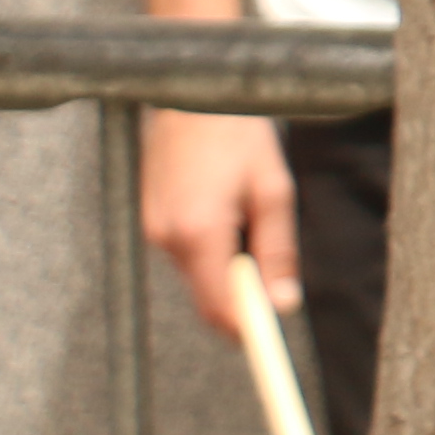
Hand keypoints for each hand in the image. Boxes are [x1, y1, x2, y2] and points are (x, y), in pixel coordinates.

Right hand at [141, 106, 298, 335]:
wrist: (194, 93)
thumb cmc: (240, 135)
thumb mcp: (274, 191)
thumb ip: (277, 251)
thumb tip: (283, 303)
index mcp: (200, 232)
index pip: (219, 306)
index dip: (244, 329)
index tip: (268, 341)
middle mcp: (167, 237)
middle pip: (206, 297)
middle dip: (241, 299)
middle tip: (277, 283)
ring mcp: (153, 228)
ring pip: (198, 274)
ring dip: (228, 268)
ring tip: (250, 217)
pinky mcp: (151, 219)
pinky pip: (186, 253)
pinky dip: (211, 249)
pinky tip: (227, 209)